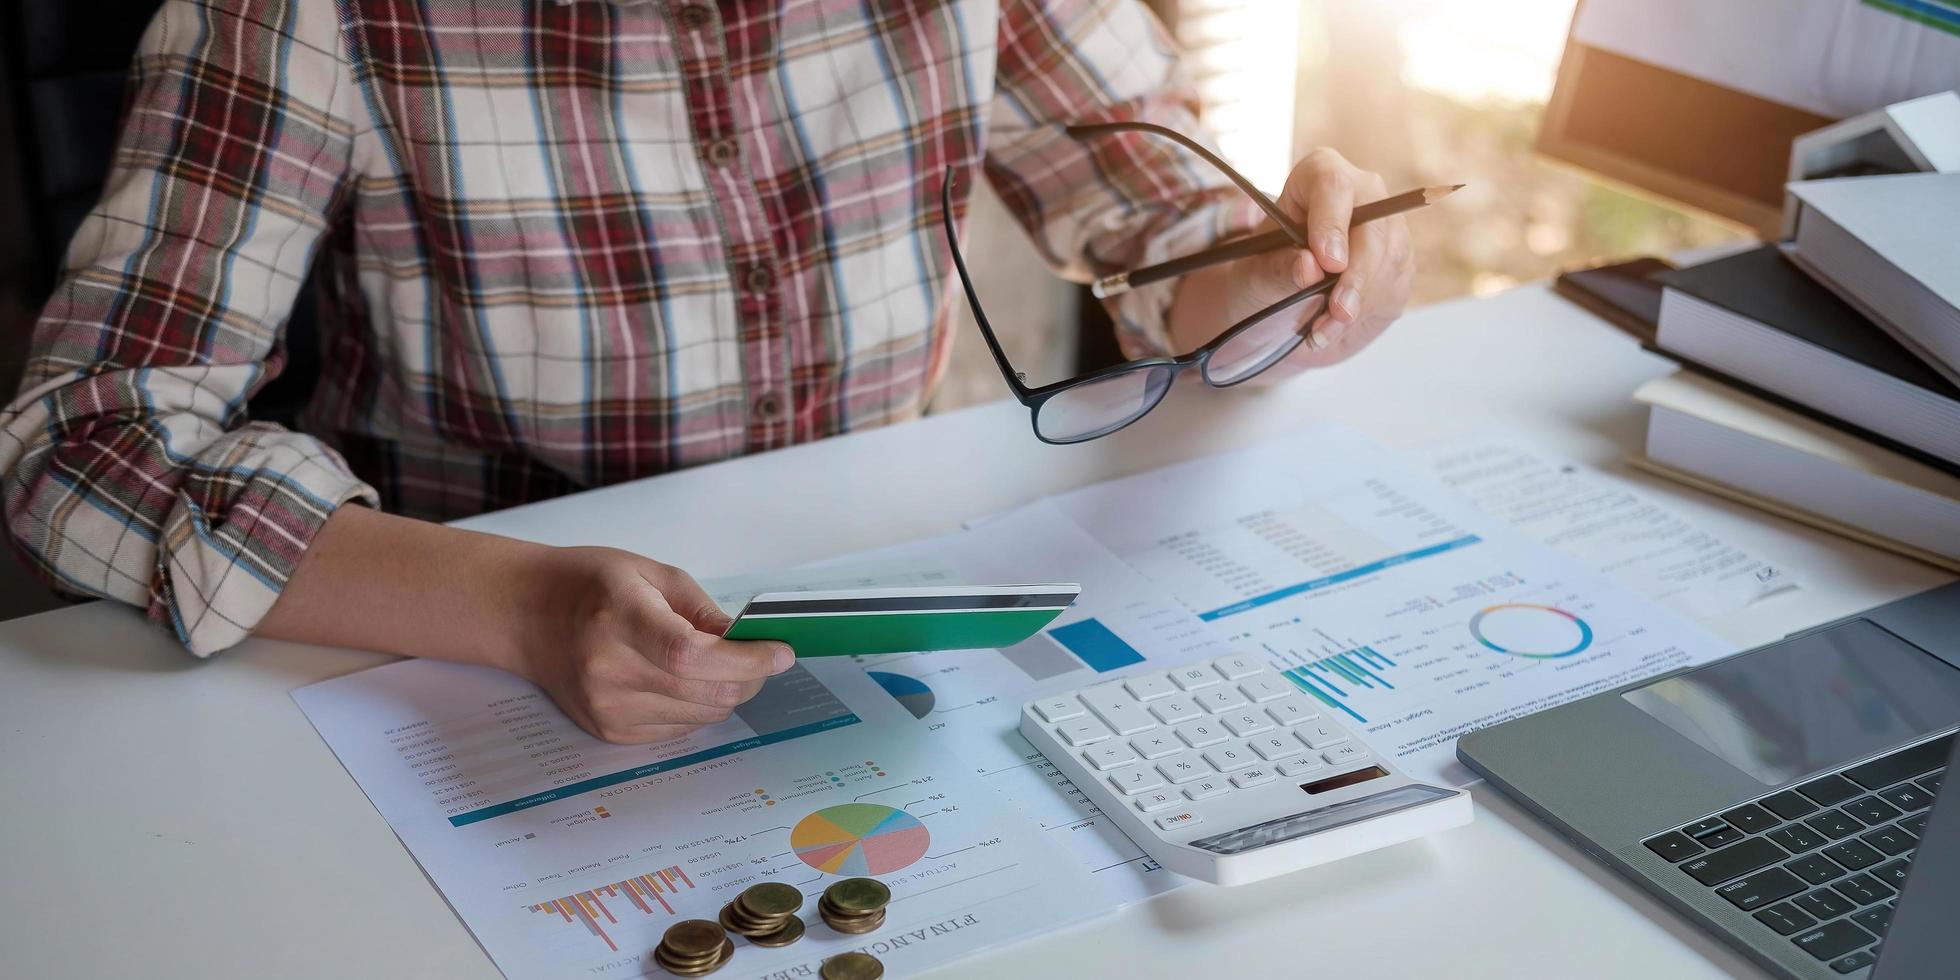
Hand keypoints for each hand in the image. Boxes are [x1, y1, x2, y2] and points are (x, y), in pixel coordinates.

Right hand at [514, 547, 795, 743]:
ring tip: (720, 664)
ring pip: (701, 716)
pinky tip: (682, 680)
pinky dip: (696, 707)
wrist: (524, 614)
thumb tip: (748, 643)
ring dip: (726, 693)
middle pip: (705, 692)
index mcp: (619, 618)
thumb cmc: (587, 584)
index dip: (745, 659)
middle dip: (749, 677)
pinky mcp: (609, 731)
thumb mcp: (649, 573)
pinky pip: (679, 729)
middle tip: (764, 657)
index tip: (780, 652)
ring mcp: (607, 708)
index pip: (692, 655)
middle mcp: (608, 670)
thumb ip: (702, 610)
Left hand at [1221, 148, 1414, 374]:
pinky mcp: (1400, 262)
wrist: (1280, 307)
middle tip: (1338, 311)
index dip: (1333, 222)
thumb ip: (1278, 270)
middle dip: (1357, 274)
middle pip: (1374, 225)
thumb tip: (1309, 268)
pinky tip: (1335, 328)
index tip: (1329, 262)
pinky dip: (1365, 313)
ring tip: (1320, 329)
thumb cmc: (1265, 277)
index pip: (1333, 185)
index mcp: (1317, 176)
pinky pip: (1394, 285)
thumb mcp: (1255, 277)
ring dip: (1359, 302)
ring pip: (1390, 258)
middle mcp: (1361, 193)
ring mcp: (1386, 227)